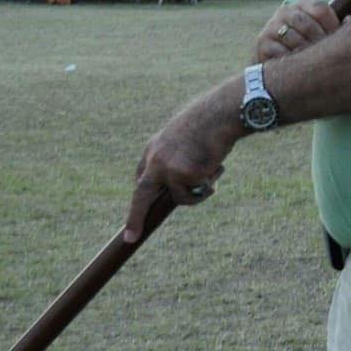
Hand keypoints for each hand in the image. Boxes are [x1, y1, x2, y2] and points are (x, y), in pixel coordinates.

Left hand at [125, 100, 240, 241]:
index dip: (143, 195)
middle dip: (135, 218)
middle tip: (131, 236)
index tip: (141, 209)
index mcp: (153, 149)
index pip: (142, 178)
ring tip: (213, 171)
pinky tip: (217, 165)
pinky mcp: (184, 175)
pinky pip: (199, 193)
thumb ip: (179, 157)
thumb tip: (186, 181)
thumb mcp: (186, 137)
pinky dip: (211, 185)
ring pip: (181, 197)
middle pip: (141, 195)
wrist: (219, 113)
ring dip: (199, 192)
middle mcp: (156, 161)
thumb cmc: (210, 121)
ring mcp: (169, 169)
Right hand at [254, 0, 340, 62]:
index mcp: (302, 4)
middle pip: (307, 24)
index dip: (332, 25)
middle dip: (320, 41)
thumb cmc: (308, 43)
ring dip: (307, 52)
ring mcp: (271, 26)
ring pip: (294, 38)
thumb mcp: (322, 30)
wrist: (276, 58)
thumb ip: (337, 26)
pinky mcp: (262, 42)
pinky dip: (292, 60)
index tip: (338, 39)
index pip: (320, 9)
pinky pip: (280, 51)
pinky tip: (300, 66)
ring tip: (317, 62)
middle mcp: (284, 11)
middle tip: (328, 55)